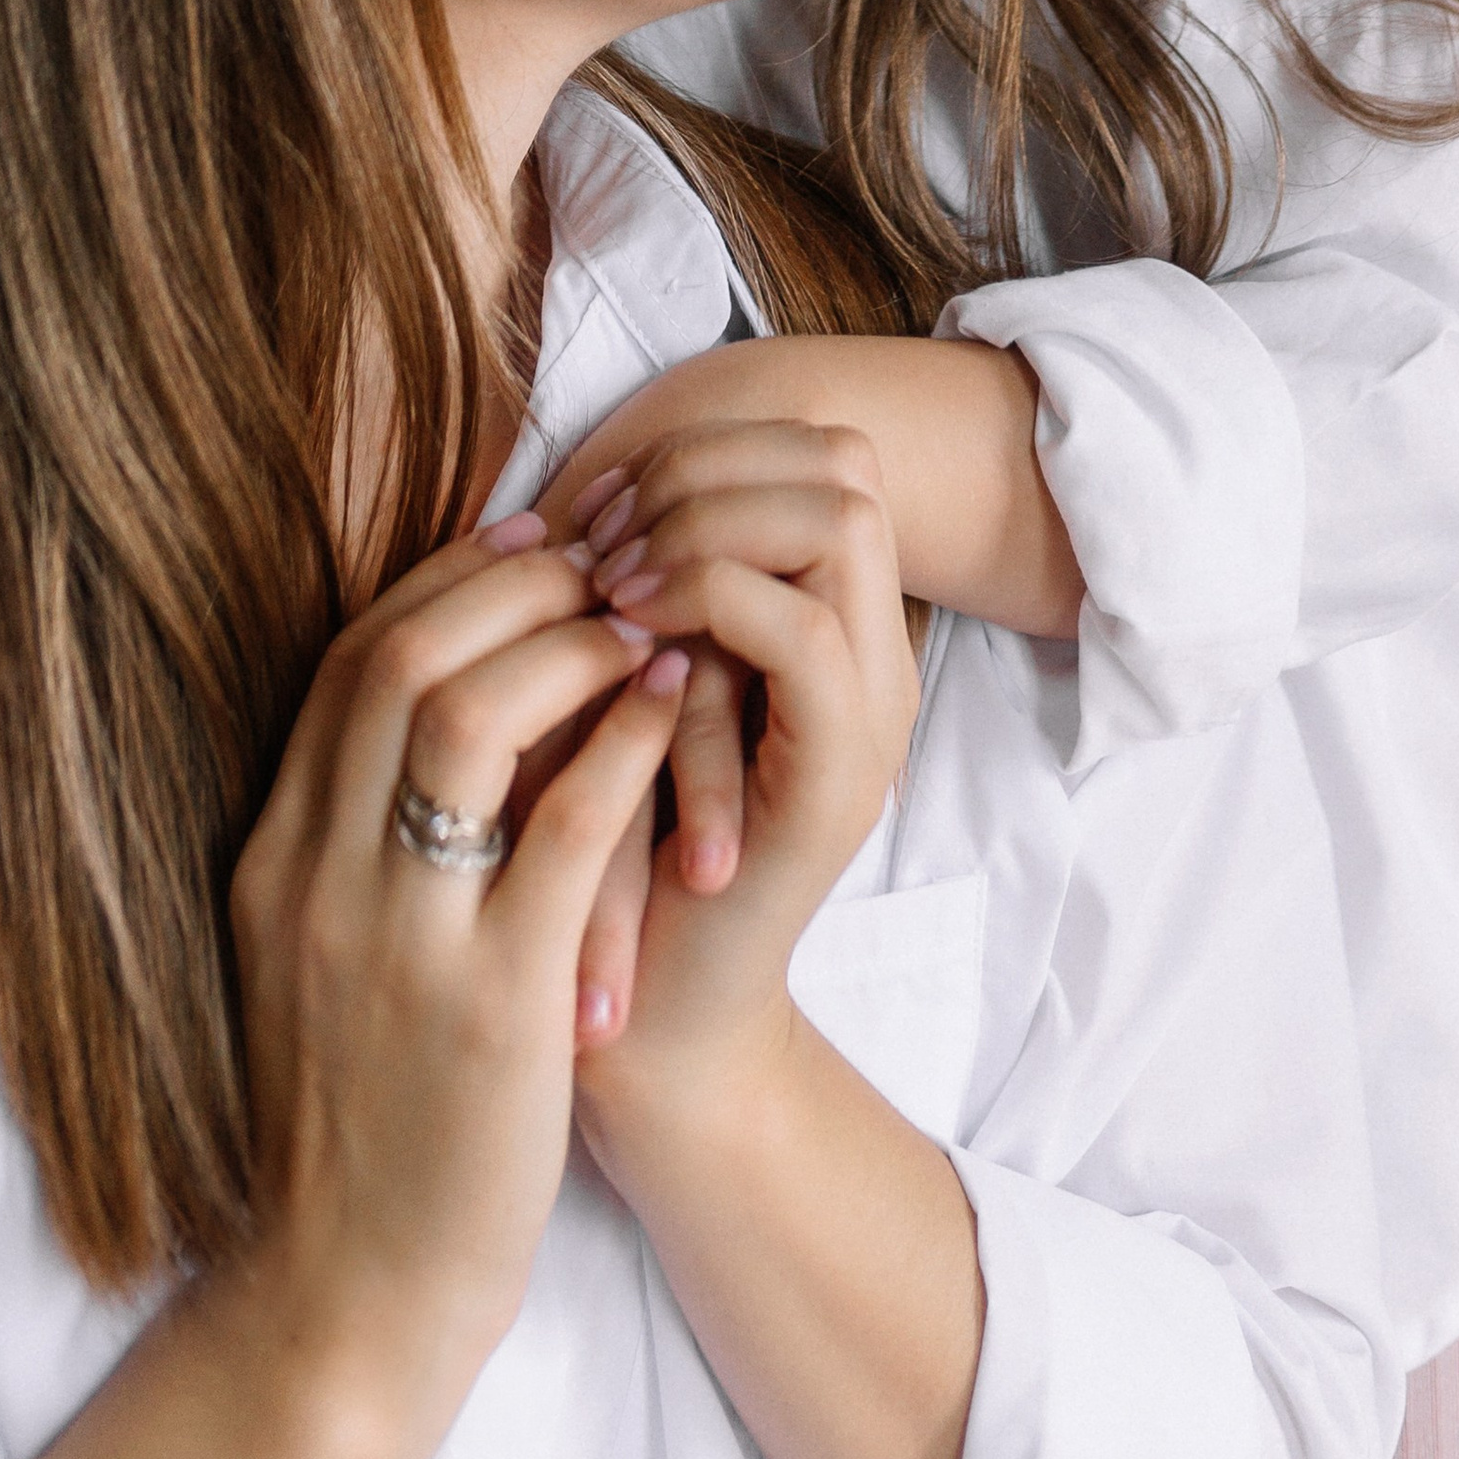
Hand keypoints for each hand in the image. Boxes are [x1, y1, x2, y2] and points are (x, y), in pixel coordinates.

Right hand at [181, 522, 683, 1458]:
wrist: (345, 1289)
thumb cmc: (354, 1113)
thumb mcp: (312, 951)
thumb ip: (348, 832)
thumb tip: (422, 698)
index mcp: (274, 857)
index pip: (347, 662)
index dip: (442, 581)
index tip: (526, 535)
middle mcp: (318, 878)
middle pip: (396, 662)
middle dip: (504, 583)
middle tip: (599, 549)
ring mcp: (397, 939)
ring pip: (464, 720)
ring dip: (560, 646)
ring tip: (639, 618)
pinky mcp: (489, 1004)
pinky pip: (563, 830)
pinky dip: (622, 745)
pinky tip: (673, 707)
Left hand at [547, 333, 1075, 1041]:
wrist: (644, 1015)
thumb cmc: (609, 843)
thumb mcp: (622, 684)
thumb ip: (638, 585)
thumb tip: (583, 481)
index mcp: (834, 622)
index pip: (821, 446)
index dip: (708, 443)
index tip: (604, 504)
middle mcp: (875, 655)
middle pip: (842, 464)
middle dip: (706, 469)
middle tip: (609, 534)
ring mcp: (872, 711)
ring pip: (837, 520)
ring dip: (707, 525)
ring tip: (614, 579)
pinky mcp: (840, 775)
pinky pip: (800, 628)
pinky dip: (708, 601)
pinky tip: (627, 630)